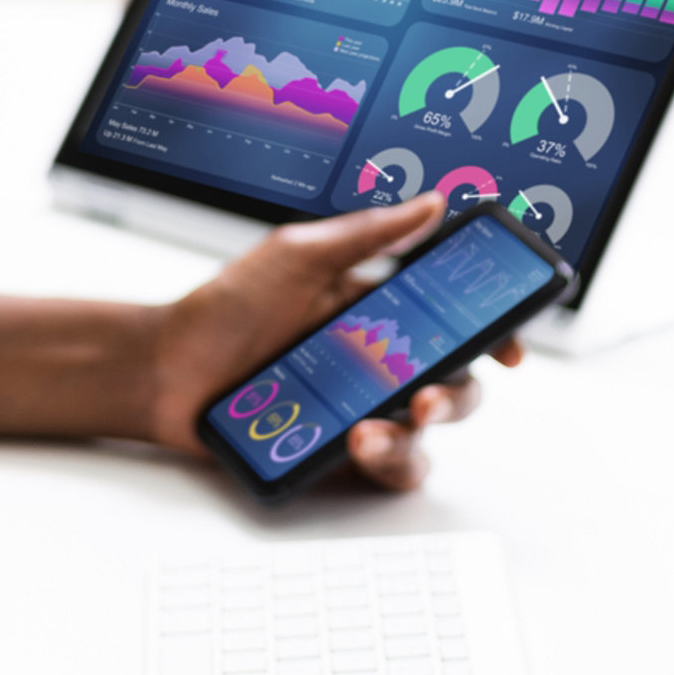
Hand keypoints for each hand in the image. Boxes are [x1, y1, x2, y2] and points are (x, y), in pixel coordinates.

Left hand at [138, 194, 525, 492]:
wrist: (162, 371)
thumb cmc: (222, 309)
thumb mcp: (296, 256)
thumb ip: (368, 234)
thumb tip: (434, 203)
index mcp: (378, 310)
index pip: (455, 319)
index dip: (495, 331)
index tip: (511, 345)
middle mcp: (379, 362)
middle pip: (456, 383)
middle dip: (458, 396)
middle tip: (427, 398)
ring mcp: (360, 410)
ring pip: (426, 437)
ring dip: (412, 438)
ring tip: (371, 434)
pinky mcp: (336, 454)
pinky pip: (389, 471)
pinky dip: (386, 463)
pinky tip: (356, 446)